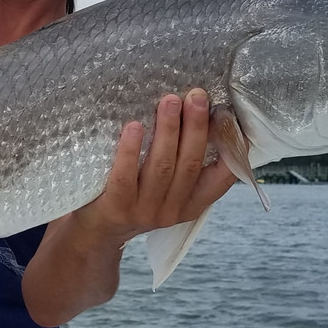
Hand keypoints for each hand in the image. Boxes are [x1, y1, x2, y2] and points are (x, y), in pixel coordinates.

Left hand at [75, 89, 237, 243]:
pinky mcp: (117, 207)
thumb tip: (196, 112)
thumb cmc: (133, 198)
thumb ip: (181, 163)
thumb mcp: (166, 189)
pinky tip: (134, 126)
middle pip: (190, 164)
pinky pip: (126, 176)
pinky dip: (130, 150)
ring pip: (162, 167)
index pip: (221, 178)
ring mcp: (145, 211)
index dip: (231, 148)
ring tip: (170, 101)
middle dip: (195, 127)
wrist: (96, 232)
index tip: (230, 116)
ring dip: (168, 131)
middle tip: (196, 95)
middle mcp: (172, 210)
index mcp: (191, 204)